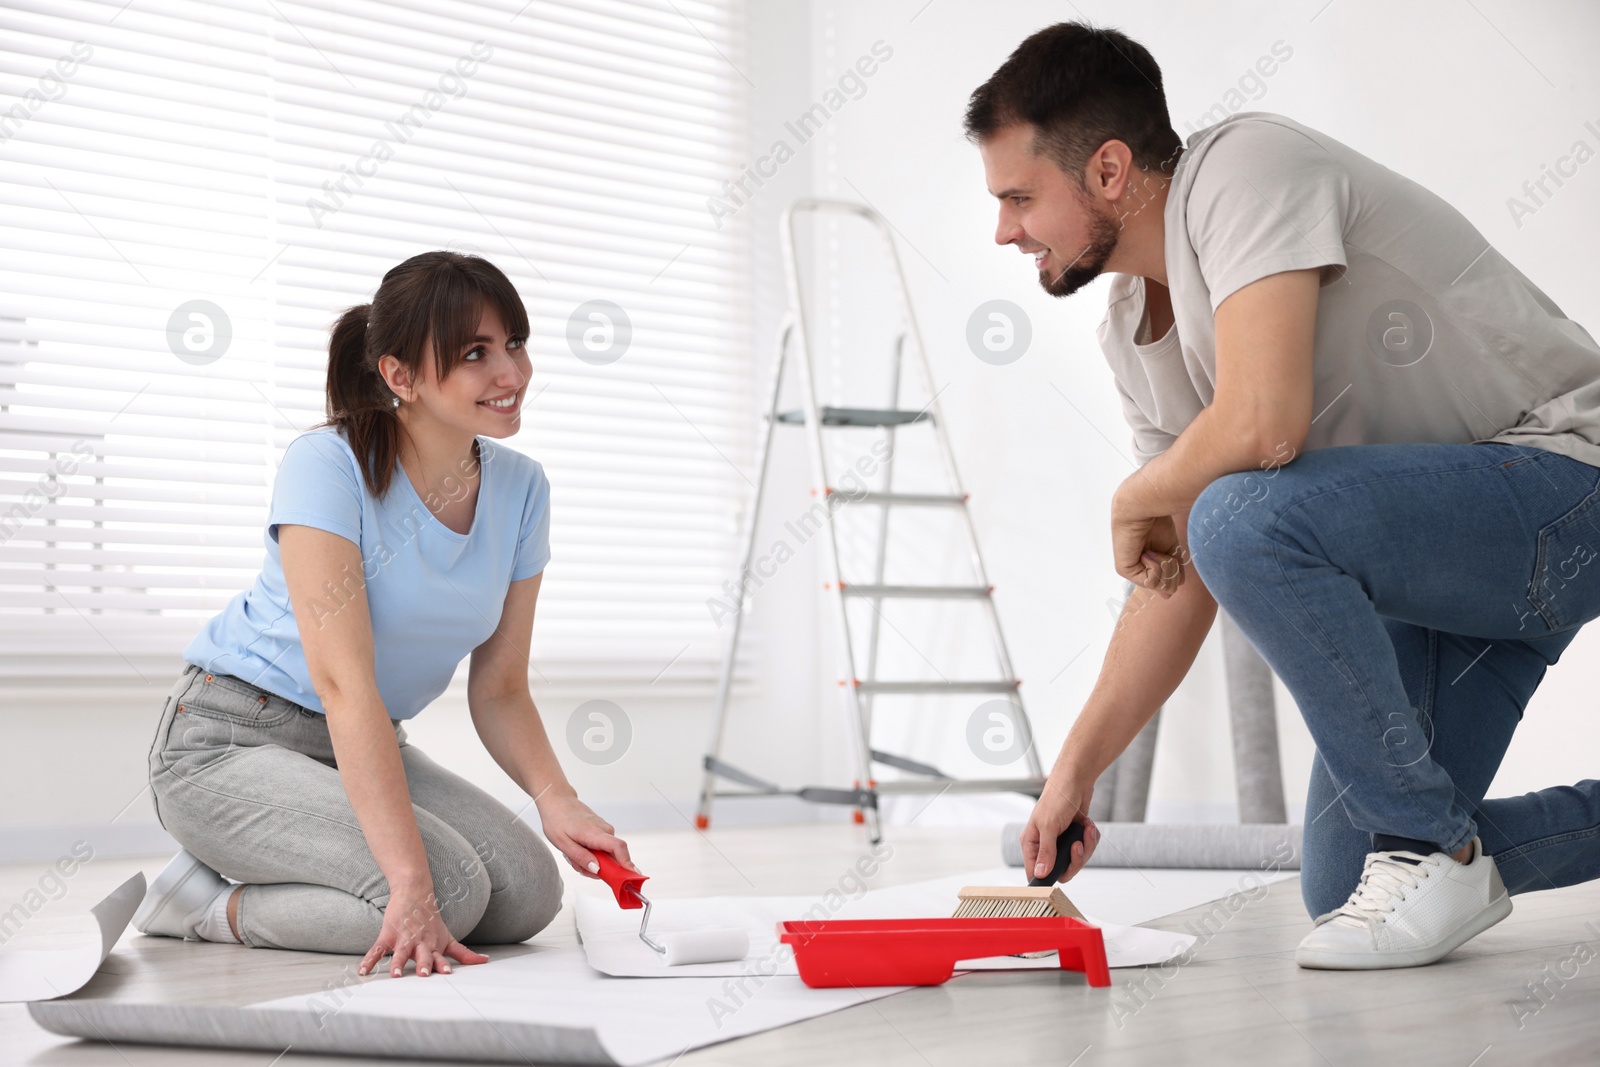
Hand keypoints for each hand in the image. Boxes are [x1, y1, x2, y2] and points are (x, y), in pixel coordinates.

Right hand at [360, 878, 488, 978]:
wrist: (415, 892)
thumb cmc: (431, 921)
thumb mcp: (448, 938)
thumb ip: (464, 953)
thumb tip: (485, 962)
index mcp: (434, 946)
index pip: (439, 957)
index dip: (442, 965)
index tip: (446, 973)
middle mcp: (419, 943)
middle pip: (421, 956)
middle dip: (422, 965)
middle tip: (422, 974)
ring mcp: (403, 939)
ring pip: (400, 953)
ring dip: (397, 963)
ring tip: (394, 975)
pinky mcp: (388, 935)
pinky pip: (376, 950)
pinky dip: (369, 960)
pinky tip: (363, 971)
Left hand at [538, 791, 636, 876]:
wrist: (557, 800)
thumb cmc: (557, 820)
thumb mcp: (563, 843)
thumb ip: (580, 857)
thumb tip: (597, 869)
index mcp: (595, 833)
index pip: (618, 848)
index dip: (627, 863)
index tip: (632, 877)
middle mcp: (605, 830)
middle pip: (613, 857)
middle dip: (599, 868)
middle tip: (578, 865)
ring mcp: (604, 829)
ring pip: (605, 854)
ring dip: (591, 860)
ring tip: (572, 853)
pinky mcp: (602, 830)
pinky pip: (602, 848)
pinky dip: (591, 853)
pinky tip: (577, 848)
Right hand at [1023, 778, 1099, 883]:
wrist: (1076, 781)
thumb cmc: (1057, 798)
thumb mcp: (1049, 826)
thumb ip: (1046, 852)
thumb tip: (1040, 873)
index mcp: (1032, 843)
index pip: (1034, 871)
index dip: (1046, 877)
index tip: (1060, 873)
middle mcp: (1046, 845)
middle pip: (1061, 870)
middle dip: (1075, 859)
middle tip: (1078, 844)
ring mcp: (1061, 842)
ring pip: (1077, 861)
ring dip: (1087, 845)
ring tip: (1086, 829)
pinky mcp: (1075, 838)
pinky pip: (1087, 849)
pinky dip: (1091, 838)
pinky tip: (1087, 826)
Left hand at [1111, 479, 1184, 597]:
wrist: (1143, 507)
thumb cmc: (1156, 521)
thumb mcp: (1171, 548)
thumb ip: (1173, 568)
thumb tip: (1175, 589)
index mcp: (1149, 564)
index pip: (1168, 585)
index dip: (1176, 575)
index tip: (1171, 555)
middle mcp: (1138, 569)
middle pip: (1168, 590)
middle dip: (1173, 572)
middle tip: (1166, 553)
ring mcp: (1131, 570)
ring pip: (1162, 587)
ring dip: (1165, 567)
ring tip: (1154, 550)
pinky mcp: (1124, 569)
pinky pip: (1151, 582)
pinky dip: (1156, 566)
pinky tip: (1147, 553)